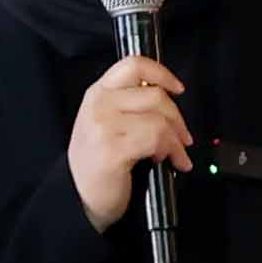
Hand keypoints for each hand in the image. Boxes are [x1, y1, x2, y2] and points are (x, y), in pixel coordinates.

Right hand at [69, 53, 197, 228]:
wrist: (78, 197)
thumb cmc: (96, 163)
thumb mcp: (105, 122)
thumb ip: (129, 103)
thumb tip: (166, 98)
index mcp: (98, 93)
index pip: (134, 65)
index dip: (162, 73)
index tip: (177, 88)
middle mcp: (99, 105)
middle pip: (155, 94)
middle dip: (177, 118)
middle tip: (182, 137)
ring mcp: (104, 126)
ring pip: (159, 119)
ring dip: (175, 140)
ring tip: (173, 153)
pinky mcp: (113, 149)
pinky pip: (157, 140)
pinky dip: (170, 151)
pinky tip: (164, 160)